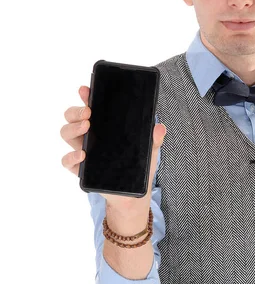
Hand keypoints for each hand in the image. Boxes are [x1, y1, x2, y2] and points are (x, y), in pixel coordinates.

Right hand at [60, 85, 166, 211]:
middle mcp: (90, 135)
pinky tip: (82, 155)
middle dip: (76, 111)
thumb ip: (154, 138)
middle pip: (72, 117)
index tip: (86, 89)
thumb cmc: (139, 166)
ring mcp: (83, 150)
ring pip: (66, 133)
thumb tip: (159, 127)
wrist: (133, 194)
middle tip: (89, 113)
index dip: (86, 96)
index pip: (90, 105)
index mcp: (104, 125)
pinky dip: (71, 156)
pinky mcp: (80, 169)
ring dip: (73, 128)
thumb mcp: (150, 150)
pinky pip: (66, 161)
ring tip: (87, 127)